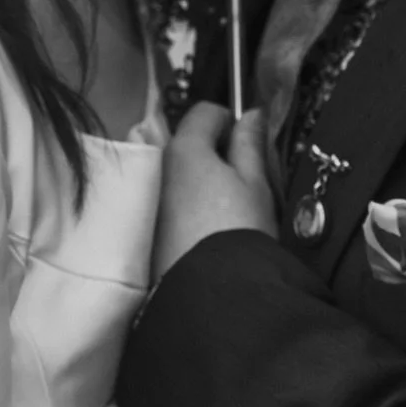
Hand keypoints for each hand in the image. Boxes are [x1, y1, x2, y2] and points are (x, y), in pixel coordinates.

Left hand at [152, 102, 276, 282]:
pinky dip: (188, 206)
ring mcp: (151, 201)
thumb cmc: (241, 230)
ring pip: (179, 175)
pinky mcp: (149, 231)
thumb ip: (250, 143)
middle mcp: (159, 168)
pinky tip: (210, 228)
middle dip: (214, 152)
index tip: (248, 143)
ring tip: (229, 207)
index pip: (205, 112)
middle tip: (242, 179)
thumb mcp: (256, 183)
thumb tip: (252, 114)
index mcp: (185, 149)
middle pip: (188, 143)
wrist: (215, 294)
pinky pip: (170, 204)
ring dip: (201, 179)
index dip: (230, 121)